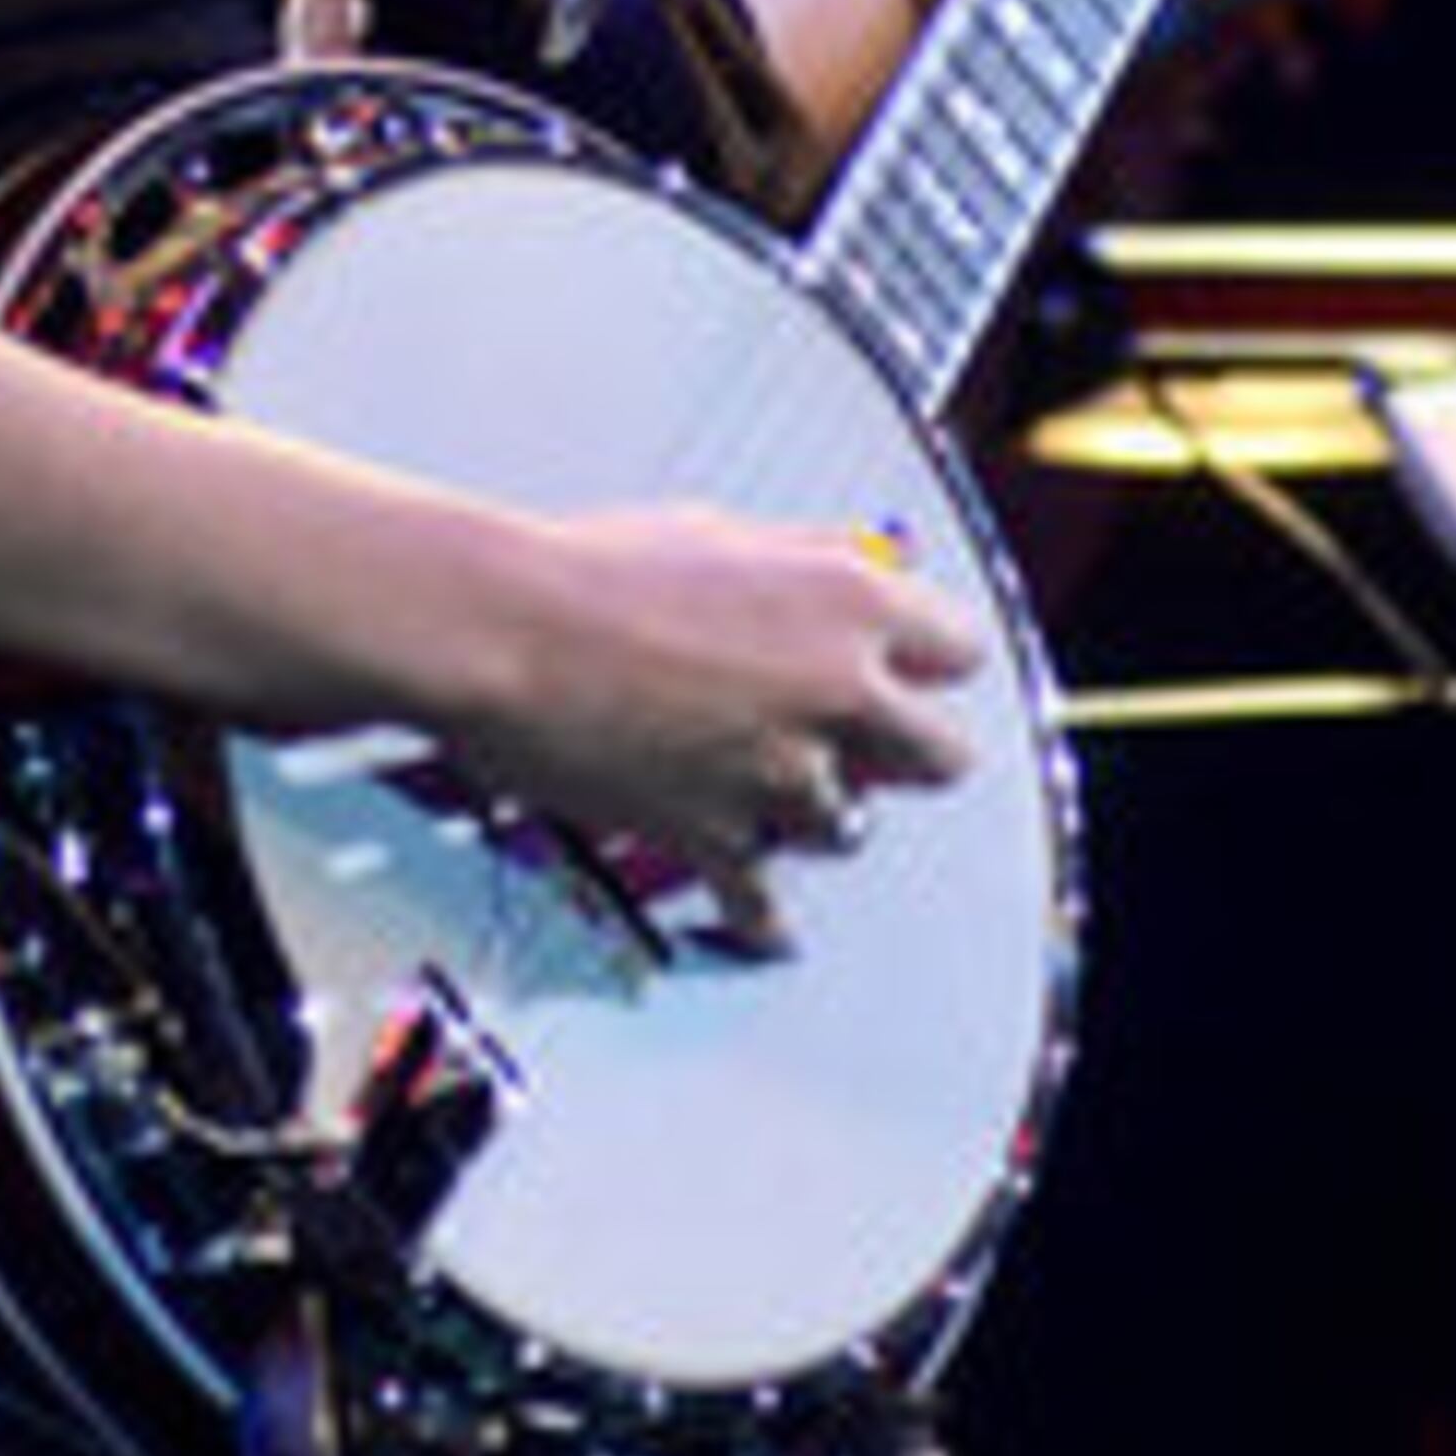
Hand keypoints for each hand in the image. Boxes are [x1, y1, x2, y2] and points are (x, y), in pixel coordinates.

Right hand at [458, 504, 980, 897]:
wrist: (495, 628)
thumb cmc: (587, 568)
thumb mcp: (719, 531)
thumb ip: (808, 560)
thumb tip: (860, 562)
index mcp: (847, 600)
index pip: (960, 649)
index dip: (928, 665)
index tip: (912, 675)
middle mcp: (834, 691)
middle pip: (940, 757)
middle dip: (903, 753)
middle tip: (871, 746)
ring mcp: (779, 772)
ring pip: (849, 826)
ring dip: (814, 811)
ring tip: (772, 790)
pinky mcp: (718, 838)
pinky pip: (765, 902)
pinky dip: (762, 917)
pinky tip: (770, 924)